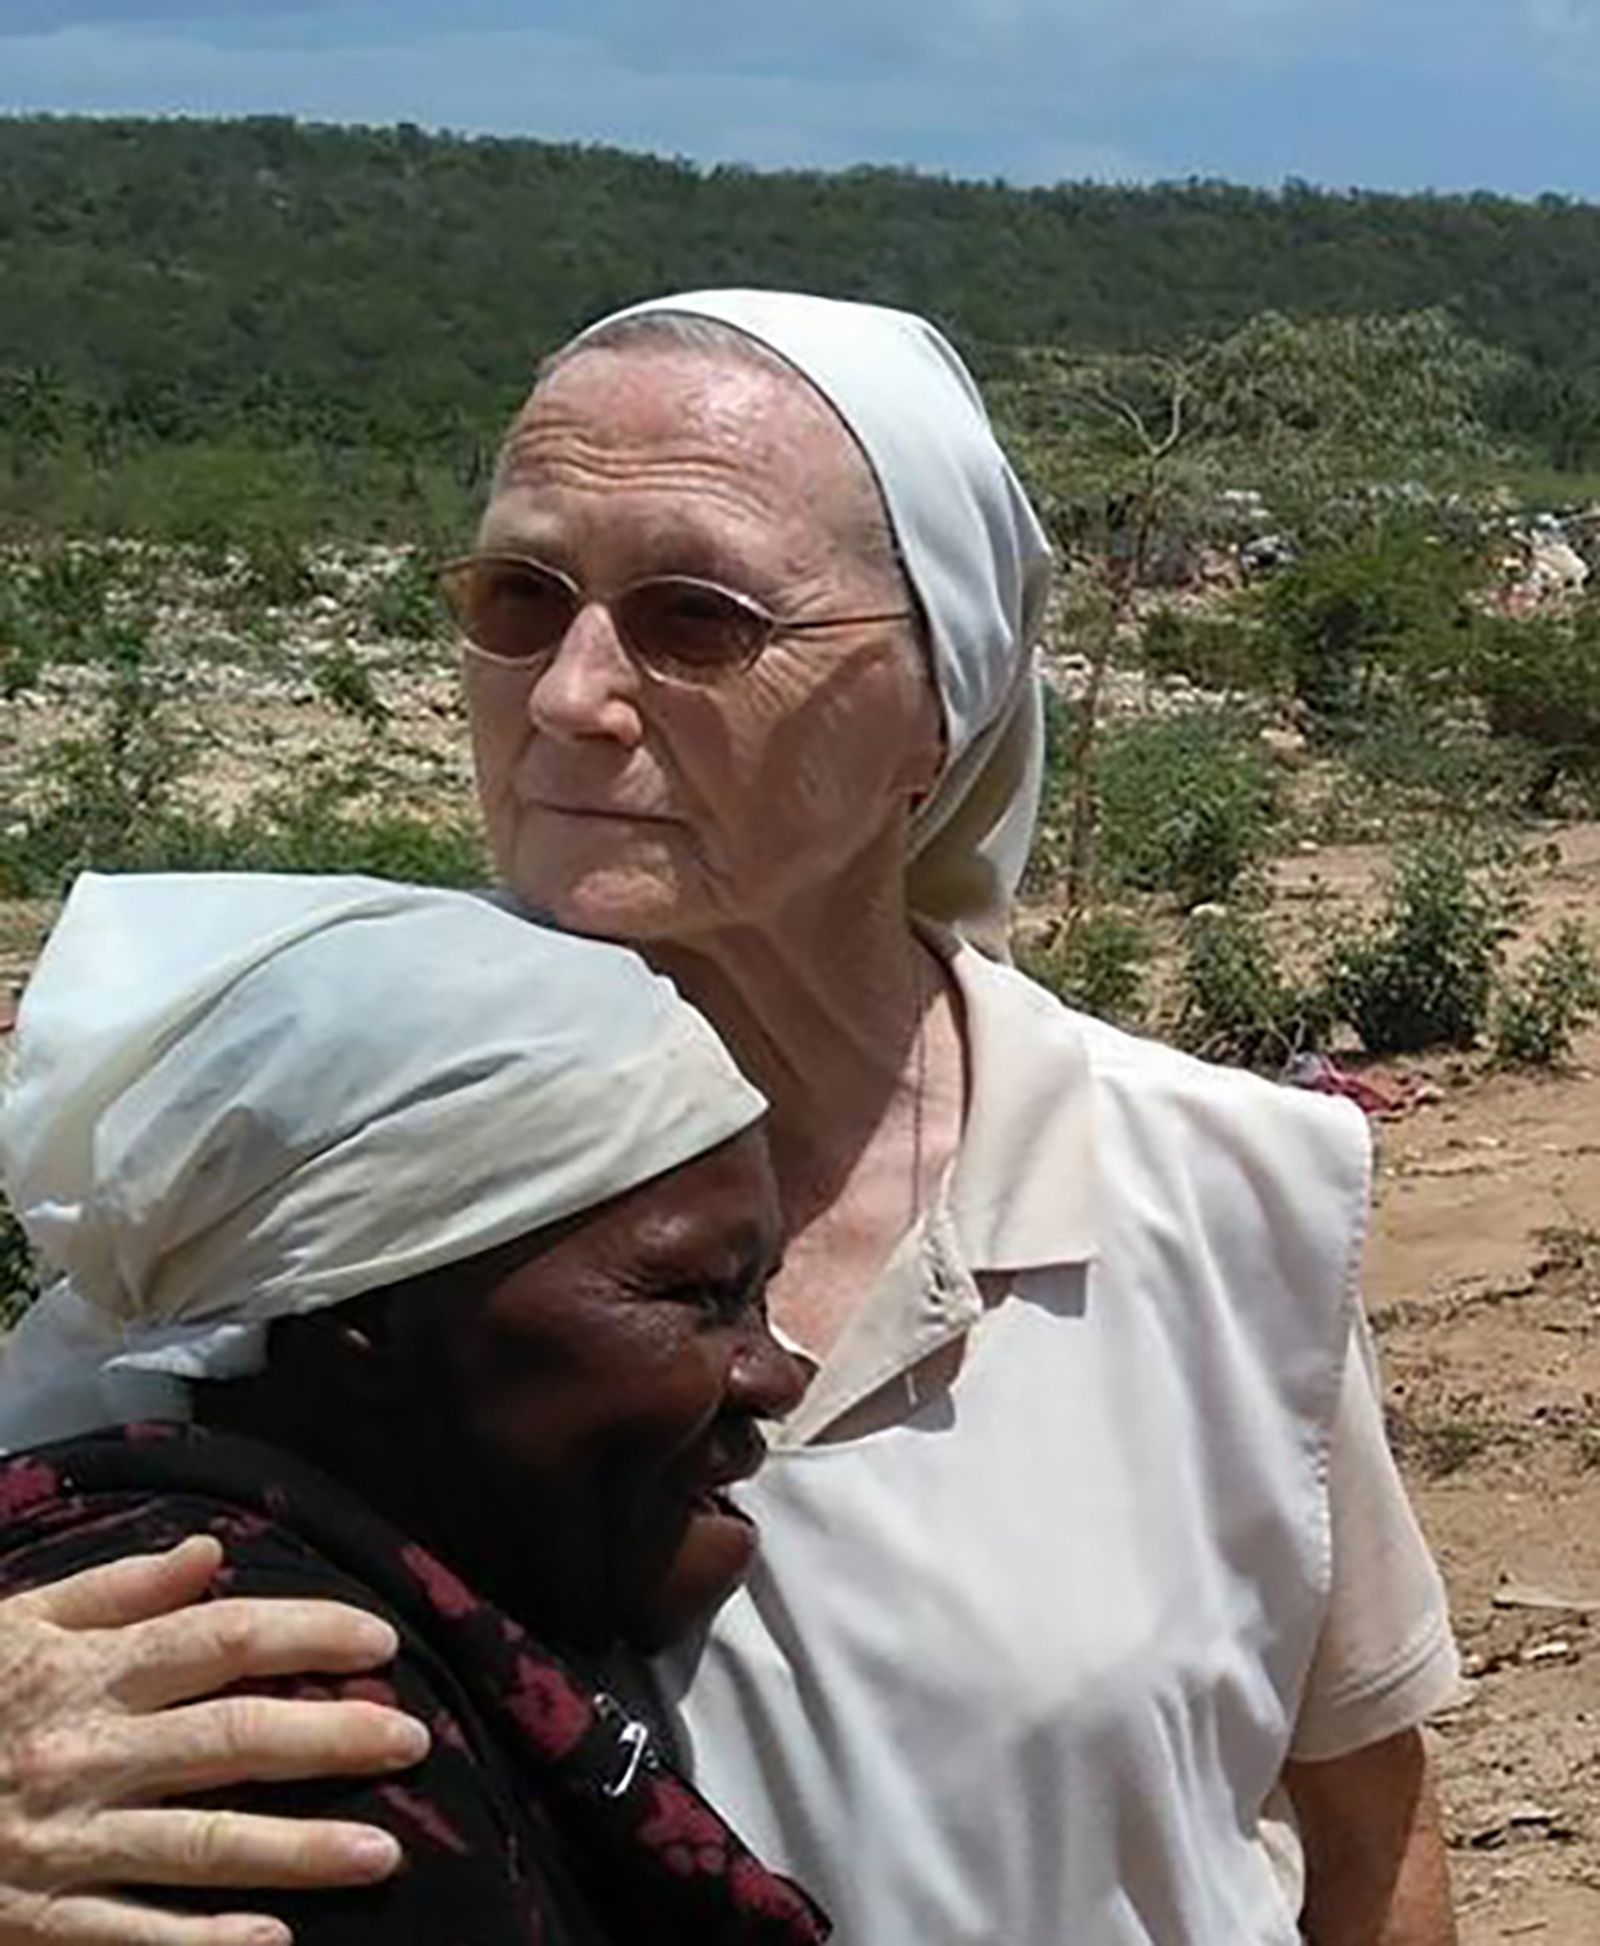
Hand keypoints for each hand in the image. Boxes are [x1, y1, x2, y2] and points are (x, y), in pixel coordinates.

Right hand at [0, 1538, 429, 1944]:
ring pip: (199, 1845)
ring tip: (382, 1853)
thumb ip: (117, 1590)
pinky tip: (271, 1944)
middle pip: (231, 1740)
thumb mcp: (15, 1623)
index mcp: (85, 1673)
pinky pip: (130, 1937)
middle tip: (413, 1740)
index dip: (305, 1636)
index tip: (378, 1641)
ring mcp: (62, 1844)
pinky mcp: (35, 1920)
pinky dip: (202, 1945)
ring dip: (296, 1850)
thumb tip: (209, 1555)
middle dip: (331, 1739)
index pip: (219, 1642)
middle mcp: (85, 1754)